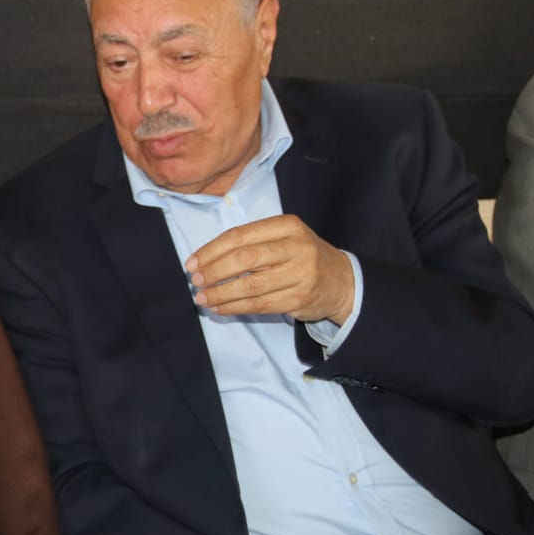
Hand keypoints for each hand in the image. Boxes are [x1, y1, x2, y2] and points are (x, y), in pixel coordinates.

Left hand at [186, 214, 354, 324]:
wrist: (341, 281)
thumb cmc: (301, 256)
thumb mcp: (283, 237)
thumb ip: (251, 242)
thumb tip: (205, 259)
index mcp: (287, 226)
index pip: (240, 236)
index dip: (211, 250)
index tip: (192, 262)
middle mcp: (296, 248)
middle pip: (244, 259)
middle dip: (214, 271)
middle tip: (195, 280)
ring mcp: (299, 274)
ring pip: (250, 285)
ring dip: (220, 293)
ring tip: (201, 297)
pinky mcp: (299, 299)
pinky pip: (259, 304)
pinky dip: (234, 307)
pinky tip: (219, 308)